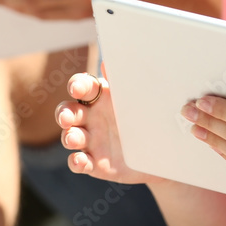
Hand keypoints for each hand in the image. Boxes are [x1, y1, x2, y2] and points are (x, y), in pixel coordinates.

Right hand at [56, 70, 163, 185]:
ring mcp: (90, 140)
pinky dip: (75, 162)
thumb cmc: (147, 120)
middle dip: (63, 113)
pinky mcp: (93, 163)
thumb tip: (107, 63)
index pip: (83, 86)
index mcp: (101, 97)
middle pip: (68, 111)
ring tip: (73, 139)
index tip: (76, 88)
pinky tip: (79, 161)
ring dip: (68, 137)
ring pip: (70, 136)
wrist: (162, 155)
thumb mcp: (138, 101)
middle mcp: (91, 117)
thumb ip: (123, 83)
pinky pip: (78, 162)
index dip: (77, 85)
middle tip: (66, 118)